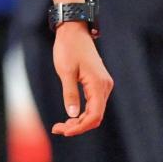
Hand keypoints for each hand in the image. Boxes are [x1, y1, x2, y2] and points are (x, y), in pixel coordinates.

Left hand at [50, 22, 112, 136]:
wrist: (73, 30)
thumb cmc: (68, 48)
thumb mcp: (65, 70)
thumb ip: (70, 93)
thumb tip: (73, 115)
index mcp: (98, 84)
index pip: (94, 115)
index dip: (81, 127)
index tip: (65, 131)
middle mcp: (104, 86)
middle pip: (95, 116)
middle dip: (78, 126)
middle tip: (58, 129)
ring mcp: (103, 84)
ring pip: (94, 110)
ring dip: (79, 120)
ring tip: (61, 125)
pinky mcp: (97, 82)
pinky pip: (93, 102)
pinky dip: (82, 111)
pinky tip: (70, 115)